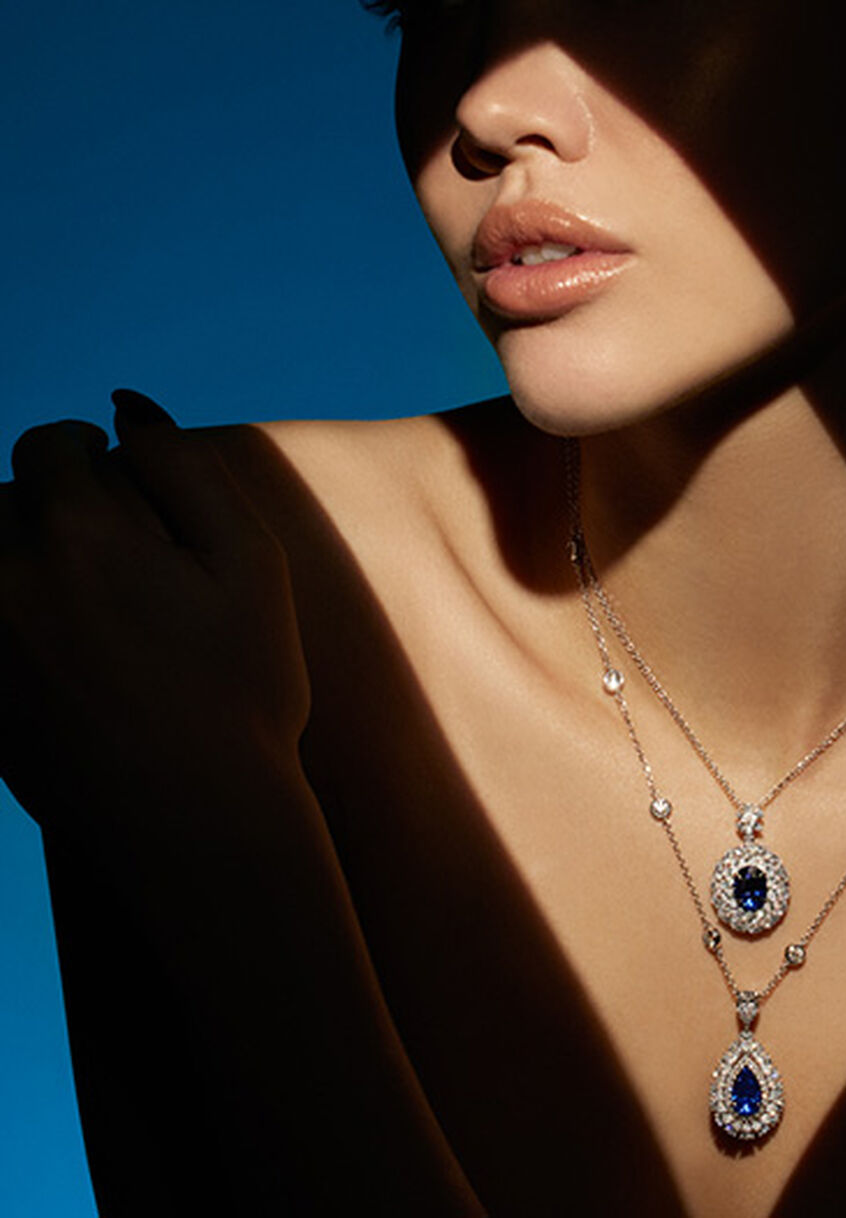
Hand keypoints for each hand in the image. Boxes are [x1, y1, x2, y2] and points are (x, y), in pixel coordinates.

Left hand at [0, 391, 310, 855]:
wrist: (196, 818)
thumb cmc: (242, 689)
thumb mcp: (250, 566)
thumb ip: (187, 468)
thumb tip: (124, 406)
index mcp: (78, 528)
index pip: (50, 445)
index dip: (87, 450)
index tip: (113, 471)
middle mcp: (5, 573)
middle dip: (45, 505)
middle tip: (106, 546)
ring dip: (17, 555)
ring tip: (78, 591)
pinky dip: (14, 614)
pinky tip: (66, 648)